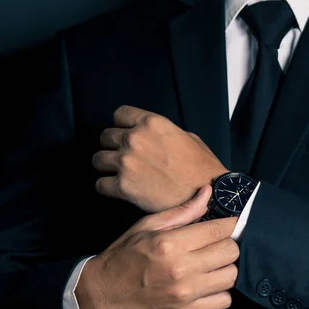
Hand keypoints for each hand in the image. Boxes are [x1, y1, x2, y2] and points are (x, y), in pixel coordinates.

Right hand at [75, 185, 239, 308]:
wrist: (103, 292)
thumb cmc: (124, 255)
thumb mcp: (147, 225)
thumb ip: (182, 211)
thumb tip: (208, 193)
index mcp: (171, 243)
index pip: (219, 230)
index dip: (231, 224)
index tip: (230, 224)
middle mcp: (182, 269)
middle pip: (231, 252)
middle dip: (229, 243)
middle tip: (219, 243)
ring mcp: (186, 293)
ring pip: (232, 276)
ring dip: (227, 267)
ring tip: (215, 262)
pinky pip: (224, 301)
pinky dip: (222, 291)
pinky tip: (210, 283)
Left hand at [92, 105, 228, 211]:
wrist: (210, 194)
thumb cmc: (202, 168)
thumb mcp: (188, 137)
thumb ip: (164, 133)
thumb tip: (153, 137)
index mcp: (151, 123)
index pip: (120, 114)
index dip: (123, 125)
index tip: (127, 135)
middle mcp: (135, 139)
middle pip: (105, 136)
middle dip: (114, 146)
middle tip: (126, 158)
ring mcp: (127, 163)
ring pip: (98, 160)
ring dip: (107, 166)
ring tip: (120, 174)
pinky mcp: (123, 187)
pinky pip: (100, 184)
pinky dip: (107, 188)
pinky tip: (119, 190)